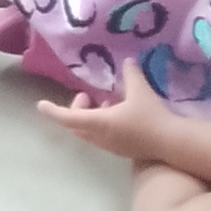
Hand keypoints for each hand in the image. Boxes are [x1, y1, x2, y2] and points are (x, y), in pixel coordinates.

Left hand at [36, 79, 179, 166]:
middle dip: (76, 109)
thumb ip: (131, 74)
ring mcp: (109, 146)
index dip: (53, 111)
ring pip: (89, 131)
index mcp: (99, 123)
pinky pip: (101, 136)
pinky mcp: (120, 149)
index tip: (41, 105)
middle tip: (87, 96)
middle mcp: (100, 136)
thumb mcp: (140, 90)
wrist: (170, 143)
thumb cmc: (151, 116)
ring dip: (90, 117)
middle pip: (76, 125)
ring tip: (105, 102)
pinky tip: (118, 113)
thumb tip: (128, 61)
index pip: (68, 117)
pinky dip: (101, 124)